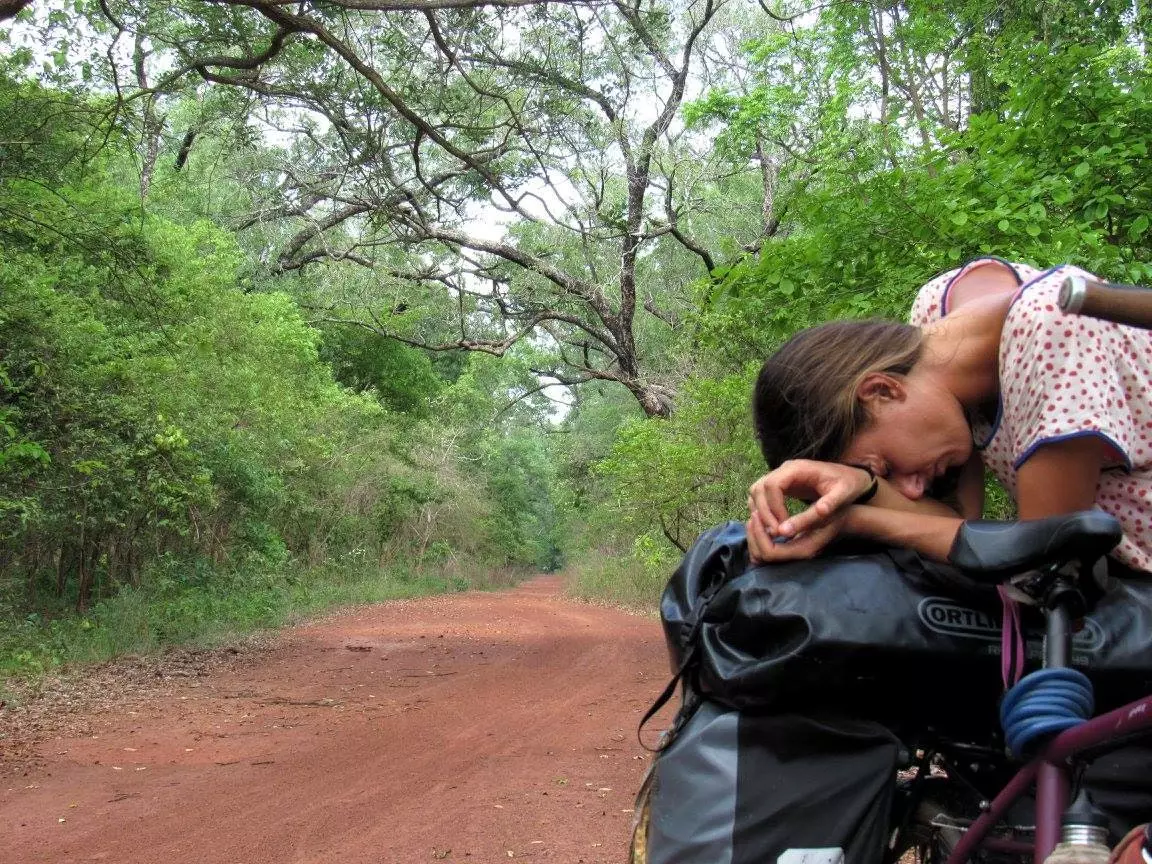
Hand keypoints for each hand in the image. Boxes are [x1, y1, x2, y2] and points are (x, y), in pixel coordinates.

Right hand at [746, 459, 871, 540]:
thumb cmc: (848, 485)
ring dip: (760, 512)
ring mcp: (781, 476)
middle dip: (764, 512)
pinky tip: (774, 525)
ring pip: (757, 491)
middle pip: (759, 488)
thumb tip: (815, 516)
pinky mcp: (781, 484)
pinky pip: (762, 495)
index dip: (773, 508)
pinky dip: (762, 510)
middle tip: (775, 533)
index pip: (772, 485)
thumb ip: (827, 506)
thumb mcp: (842, 496)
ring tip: (774, 531)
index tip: (782, 527)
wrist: (851, 478)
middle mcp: (785, 469)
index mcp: (797, 468)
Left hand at [746, 506, 851, 563]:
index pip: (770, 553)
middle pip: (761, 556)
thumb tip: (780, 531)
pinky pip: (766, 547)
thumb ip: (803, 522)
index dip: (759, 536)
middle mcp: (795, 555)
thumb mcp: (822, 514)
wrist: (844, 518)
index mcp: (802, 550)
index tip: (757, 515)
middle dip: (753, 536)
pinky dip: (759, 536)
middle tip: (753, 515)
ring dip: (755, 536)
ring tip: (756, 516)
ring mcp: (791, 553)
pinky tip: (762, 520)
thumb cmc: (835, 513)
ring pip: (760, 554)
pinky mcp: (788, 547)